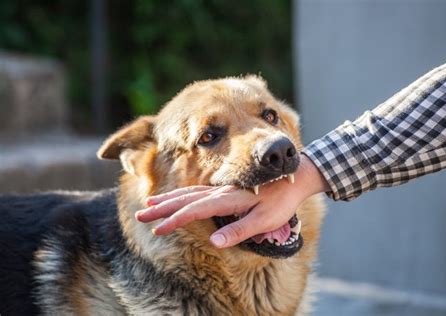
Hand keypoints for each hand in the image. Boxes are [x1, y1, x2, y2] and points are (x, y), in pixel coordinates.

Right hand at [135, 154, 328, 247]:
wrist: (296, 177)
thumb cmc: (282, 201)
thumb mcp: (265, 220)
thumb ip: (239, 230)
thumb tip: (214, 242)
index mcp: (229, 200)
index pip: (196, 211)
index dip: (175, 220)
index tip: (158, 229)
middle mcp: (221, 192)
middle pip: (186, 199)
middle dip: (162, 207)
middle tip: (142, 213)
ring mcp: (223, 189)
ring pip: (189, 192)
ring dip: (169, 198)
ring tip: (151, 203)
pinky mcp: (226, 189)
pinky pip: (198, 190)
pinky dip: (183, 194)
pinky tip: (177, 197)